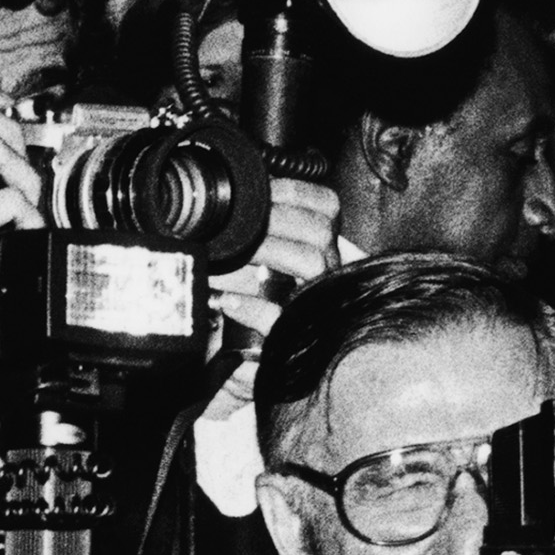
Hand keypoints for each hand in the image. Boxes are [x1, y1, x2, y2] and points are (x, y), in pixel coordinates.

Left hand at [202, 173, 342, 343]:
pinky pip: (281, 321)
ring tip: (234, 251)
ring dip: (269, 248)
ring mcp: (314, 308)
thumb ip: (256, 236)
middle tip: (239, 220)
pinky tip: (228, 302)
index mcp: (322, 252)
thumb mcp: (262, 267)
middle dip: (278, 216)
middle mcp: (326, 276)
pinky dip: (253, 309)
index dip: (295, 192)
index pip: (327, 207)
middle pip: (321, 230)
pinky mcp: (292, 341)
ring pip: (314, 264)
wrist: (258, 366)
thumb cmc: (260, 310)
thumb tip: (228, 201)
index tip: (262, 188)